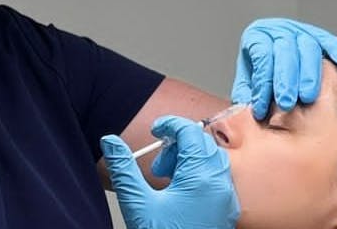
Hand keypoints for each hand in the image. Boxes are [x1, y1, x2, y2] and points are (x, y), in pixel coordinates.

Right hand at [101, 116, 238, 228]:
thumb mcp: (137, 204)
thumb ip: (124, 169)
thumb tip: (110, 142)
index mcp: (201, 178)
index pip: (190, 132)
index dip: (170, 125)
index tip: (155, 130)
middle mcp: (220, 185)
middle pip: (203, 144)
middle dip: (177, 147)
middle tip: (157, 165)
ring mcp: (226, 199)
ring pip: (212, 162)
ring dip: (188, 162)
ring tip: (165, 181)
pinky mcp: (227, 211)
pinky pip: (217, 180)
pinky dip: (198, 177)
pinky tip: (179, 194)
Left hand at [231, 18, 336, 119]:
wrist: (275, 61)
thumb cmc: (262, 74)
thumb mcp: (247, 83)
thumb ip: (247, 94)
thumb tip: (248, 107)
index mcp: (257, 36)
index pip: (262, 55)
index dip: (263, 83)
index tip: (263, 107)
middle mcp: (279, 29)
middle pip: (285, 50)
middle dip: (286, 79)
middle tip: (287, 103)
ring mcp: (300, 31)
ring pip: (308, 47)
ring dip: (309, 74)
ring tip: (308, 97)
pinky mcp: (319, 35)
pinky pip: (330, 42)